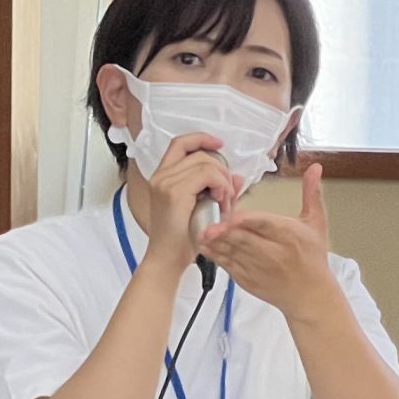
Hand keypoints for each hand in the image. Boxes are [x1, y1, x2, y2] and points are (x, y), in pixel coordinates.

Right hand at [133, 133, 238, 271]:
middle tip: (227, 195)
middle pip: (200, 154)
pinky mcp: (174, 193)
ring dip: (223, 181)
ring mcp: (165, 183)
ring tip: (224, 202)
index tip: (219, 145)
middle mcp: (160, 176)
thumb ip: (218, 190)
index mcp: (162, 177)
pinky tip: (220, 202)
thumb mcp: (201, 209)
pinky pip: (207, 175)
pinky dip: (220, 186)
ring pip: (206, 163)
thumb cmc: (180, 239)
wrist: (167, 260)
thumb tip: (237, 177)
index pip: (181, 144)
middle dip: (221, 170)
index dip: (202, 138)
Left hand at [201, 163, 337, 319]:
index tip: (234, 215)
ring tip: (202, 232)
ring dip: (216, 242)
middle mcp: (273, 253)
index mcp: (289, 235)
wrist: (309, 295)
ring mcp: (258, 268)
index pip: (266, 225)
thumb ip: (312, 194)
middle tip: (210, 224)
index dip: (248, 221)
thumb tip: (314, 167)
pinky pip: (228, 266)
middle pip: (245, 240)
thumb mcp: (317, 223)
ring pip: (233, 252)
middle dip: (226, 232)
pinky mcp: (247, 280)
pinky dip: (216, 256)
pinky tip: (205, 246)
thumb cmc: (312, 257)